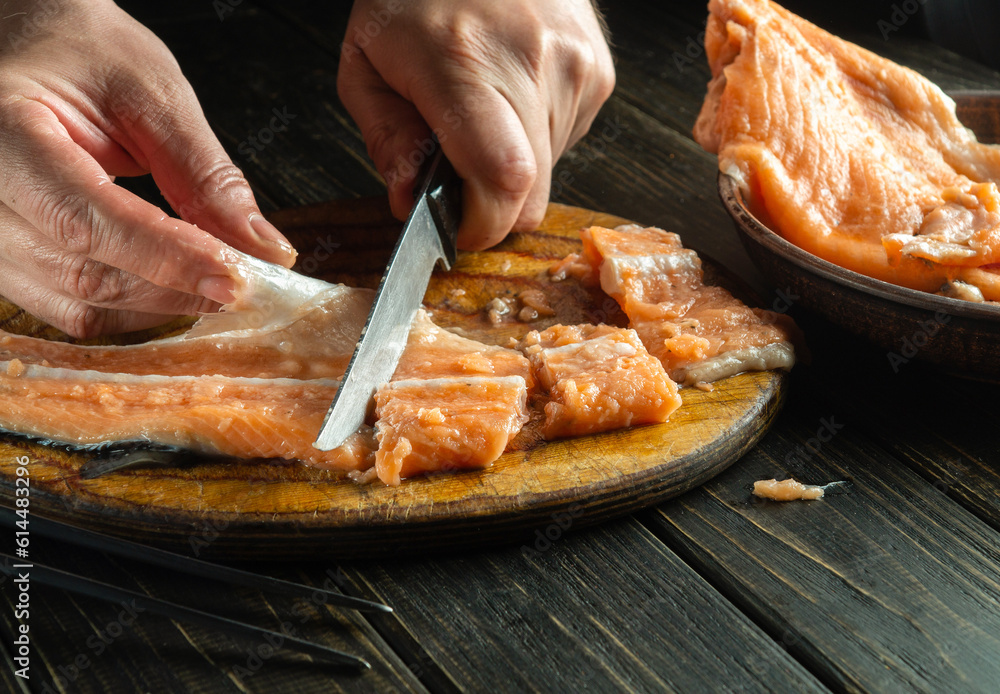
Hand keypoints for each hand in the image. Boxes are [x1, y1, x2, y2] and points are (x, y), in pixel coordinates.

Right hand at [0, 0, 295, 336]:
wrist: (20, 37)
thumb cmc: (77, 50)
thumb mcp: (152, 93)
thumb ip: (205, 176)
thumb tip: (262, 248)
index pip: (86, 221)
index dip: (169, 259)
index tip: (238, 279)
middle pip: (83, 275)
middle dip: (177, 288)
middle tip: (247, 283)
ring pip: (76, 305)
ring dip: (159, 304)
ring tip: (217, 280)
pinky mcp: (3, 259)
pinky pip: (67, 307)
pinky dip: (133, 305)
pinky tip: (174, 284)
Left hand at [337, 0, 614, 249]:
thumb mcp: (366, 64)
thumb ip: (386, 142)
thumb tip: (411, 204)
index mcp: (465, 64)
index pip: (502, 181)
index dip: (481, 226)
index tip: (456, 229)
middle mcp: (533, 65)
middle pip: (531, 193)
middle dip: (490, 205)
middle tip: (456, 171)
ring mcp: (576, 67)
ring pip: (549, 173)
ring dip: (512, 166)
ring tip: (483, 110)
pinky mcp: (599, 71)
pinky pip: (567, 140)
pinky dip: (536, 138)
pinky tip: (511, 95)